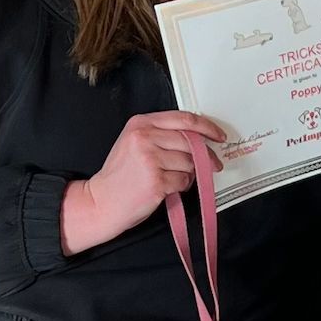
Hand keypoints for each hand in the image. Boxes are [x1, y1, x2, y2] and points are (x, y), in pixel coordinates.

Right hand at [60, 110, 227, 254]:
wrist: (102, 201)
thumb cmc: (120, 176)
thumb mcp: (134, 144)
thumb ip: (162, 135)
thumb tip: (198, 139)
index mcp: (141, 124)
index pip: (184, 119)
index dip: (207, 126)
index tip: (218, 135)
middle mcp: (145, 138)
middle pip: (191, 141)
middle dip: (206, 155)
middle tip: (214, 164)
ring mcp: (150, 160)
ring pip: (190, 162)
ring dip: (190, 173)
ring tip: (174, 177)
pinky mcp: (157, 181)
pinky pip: (184, 181)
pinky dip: (182, 186)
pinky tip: (168, 187)